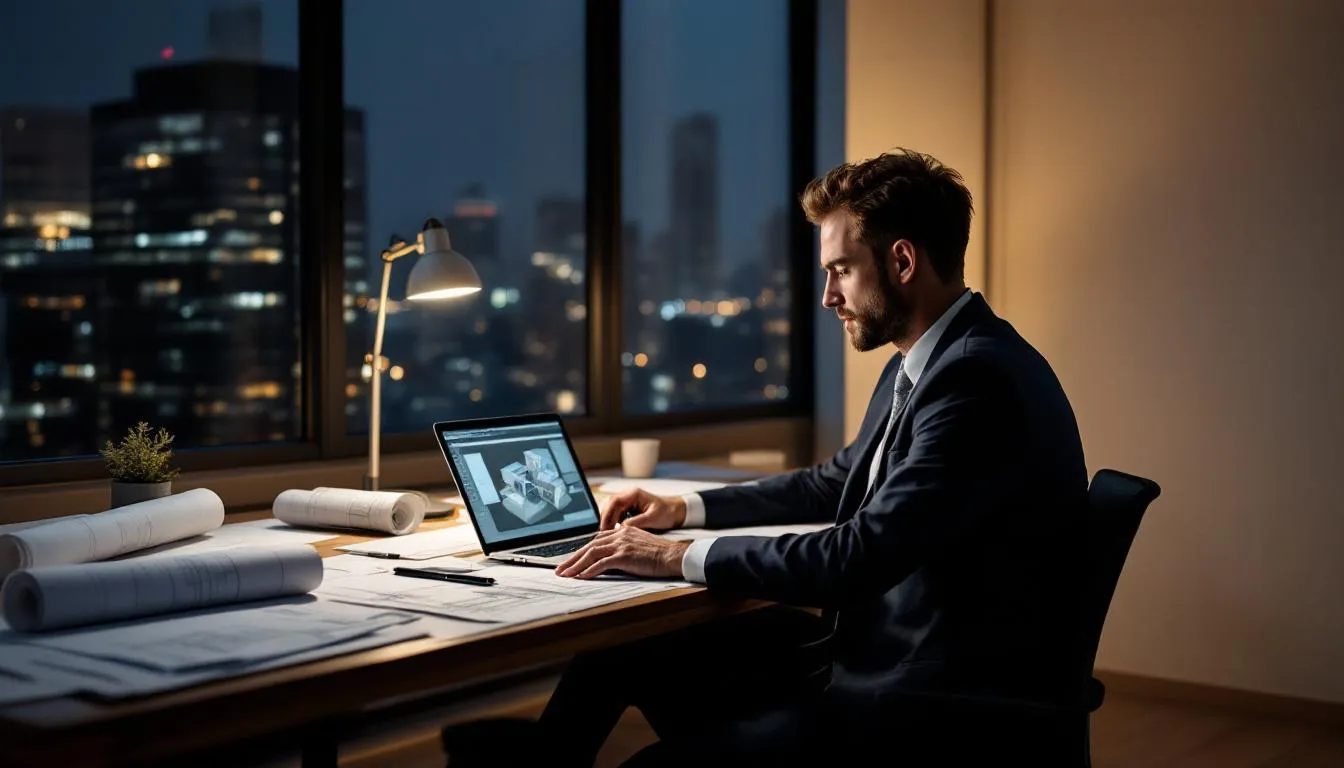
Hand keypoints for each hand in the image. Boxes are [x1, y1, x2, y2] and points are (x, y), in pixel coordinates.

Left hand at [555, 526, 690, 578]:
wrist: (672, 556)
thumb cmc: (658, 554)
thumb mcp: (637, 547)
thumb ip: (621, 550)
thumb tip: (605, 562)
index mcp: (621, 531)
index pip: (595, 540)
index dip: (580, 551)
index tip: (570, 560)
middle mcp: (619, 535)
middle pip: (589, 545)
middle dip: (572, 558)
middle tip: (559, 569)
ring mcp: (621, 544)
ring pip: (591, 553)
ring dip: (576, 565)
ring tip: (566, 575)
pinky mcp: (624, 555)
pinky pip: (602, 563)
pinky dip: (589, 570)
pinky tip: (582, 577)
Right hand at [598, 488, 686, 530]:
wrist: (675, 512)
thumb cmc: (666, 512)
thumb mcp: (652, 519)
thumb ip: (636, 523)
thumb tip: (620, 529)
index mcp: (634, 494)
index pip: (614, 502)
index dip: (607, 515)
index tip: (605, 528)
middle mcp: (628, 496)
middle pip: (609, 506)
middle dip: (605, 519)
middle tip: (602, 534)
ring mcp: (627, 502)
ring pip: (611, 511)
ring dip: (608, 522)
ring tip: (607, 535)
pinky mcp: (628, 509)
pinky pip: (616, 515)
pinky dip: (613, 523)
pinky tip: (613, 533)